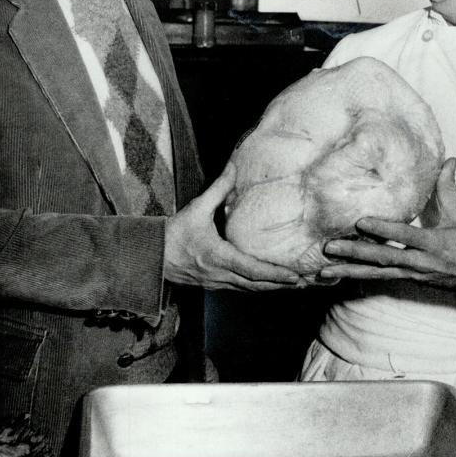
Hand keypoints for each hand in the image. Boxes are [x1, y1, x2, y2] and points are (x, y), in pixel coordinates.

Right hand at [164, 162, 303, 290]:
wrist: (151, 256)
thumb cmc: (174, 233)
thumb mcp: (196, 209)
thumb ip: (218, 190)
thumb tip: (233, 166)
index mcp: (218, 256)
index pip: (251, 270)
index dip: (274, 274)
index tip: (293, 276)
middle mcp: (220, 274)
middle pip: (256, 285)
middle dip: (281, 285)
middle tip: (304, 283)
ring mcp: (217, 283)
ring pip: (250, 290)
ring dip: (272, 288)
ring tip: (294, 285)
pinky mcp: (214, 286)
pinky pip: (241, 290)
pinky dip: (258, 288)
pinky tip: (270, 285)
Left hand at [319, 157, 455, 291]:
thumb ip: (449, 188)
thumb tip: (448, 159)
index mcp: (435, 244)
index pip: (405, 236)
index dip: (384, 230)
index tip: (361, 222)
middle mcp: (421, 262)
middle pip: (384, 258)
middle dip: (355, 253)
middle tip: (329, 247)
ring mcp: (414, 274)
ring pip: (377, 273)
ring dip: (350, 271)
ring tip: (324, 269)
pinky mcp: (410, 280)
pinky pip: (381, 278)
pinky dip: (360, 276)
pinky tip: (340, 275)